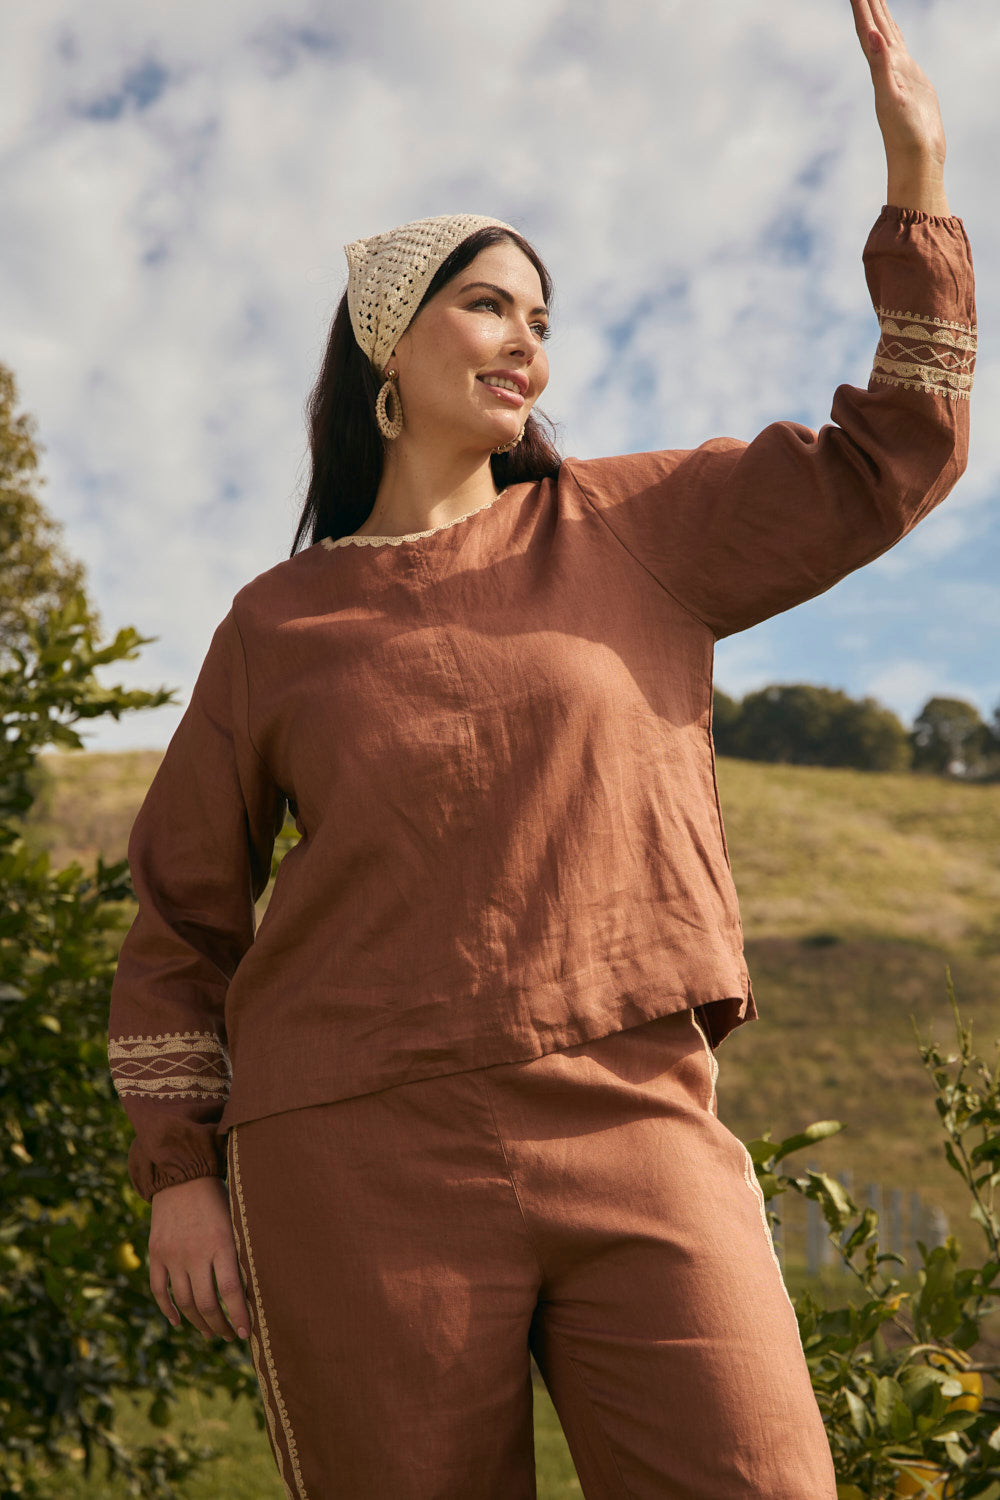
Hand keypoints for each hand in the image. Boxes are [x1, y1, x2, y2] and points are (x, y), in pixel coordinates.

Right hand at [148, 1175, 250, 1341]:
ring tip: (210, 1331)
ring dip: (198, 1322)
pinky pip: (160, 1291)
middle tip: (231, 1335)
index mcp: (221, 1243)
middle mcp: (194, 1252)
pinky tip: (178, 1322)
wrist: (182, 1175)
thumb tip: (253, 1289)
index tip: (247, 1334)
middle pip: (206, 1303)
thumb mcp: (236, 1220)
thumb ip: (241, 1252)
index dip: (239, 1316)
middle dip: (221, 1325)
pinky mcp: (156, 1254)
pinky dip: (168, 1310)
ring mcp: (172, 1255)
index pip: (231, 1291)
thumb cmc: (218, 1197)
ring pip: (184, 1302)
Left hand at [850, 0, 945, 169]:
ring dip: (878, 14)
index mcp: (881, 71)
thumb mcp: (893, 99)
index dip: (860, 7)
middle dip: (868, 2)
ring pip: (886, 34)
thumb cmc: (905, 136)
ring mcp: (899, 72)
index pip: (867, 31)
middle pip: (874, 26)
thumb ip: (882, 67)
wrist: (917, 160)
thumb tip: (873, 37)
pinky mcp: (911, 79)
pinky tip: (888, 30)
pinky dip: (893, 33)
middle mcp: (887, 68)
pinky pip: (900, 48)